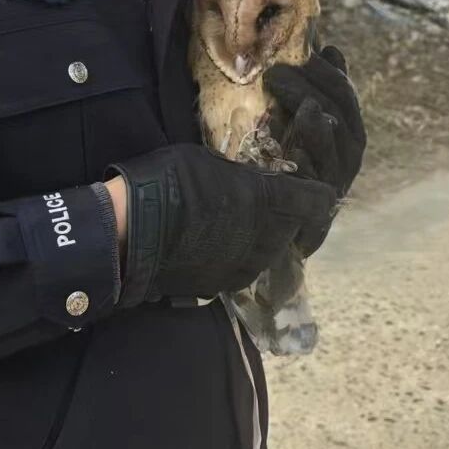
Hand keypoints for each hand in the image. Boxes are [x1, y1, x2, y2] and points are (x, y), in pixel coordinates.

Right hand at [105, 143, 336, 306]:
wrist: (128, 235)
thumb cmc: (168, 182)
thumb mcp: (208, 161)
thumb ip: (241, 175)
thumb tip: (252, 182)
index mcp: (269, 203)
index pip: (319, 203)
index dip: (316, 194)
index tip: (305, 187)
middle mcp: (267, 240)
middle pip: (295, 229)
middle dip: (286, 217)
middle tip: (261, 202)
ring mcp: (246, 268)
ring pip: (270, 251)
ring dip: (261, 237)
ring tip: (234, 221)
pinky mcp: (223, 287)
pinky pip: (243, 267)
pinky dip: (237, 255)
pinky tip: (213, 241)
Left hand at [264, 44, 365, 198]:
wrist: (286, 225)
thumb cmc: (295, 162)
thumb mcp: (306, 121)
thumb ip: (319, 88)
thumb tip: (330, 48)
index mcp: (347, 128)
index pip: (341, 92)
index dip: (322, 70)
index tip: (296, 51)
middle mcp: (347, 153)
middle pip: (336, 115)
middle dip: (308, 90)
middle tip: (275, 72)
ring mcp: (333, 180)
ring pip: (330, 148)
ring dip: (314, 125)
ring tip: (301, 106)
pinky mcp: (317, 208)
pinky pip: (315, 186)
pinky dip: (306, 166)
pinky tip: (293, 151)